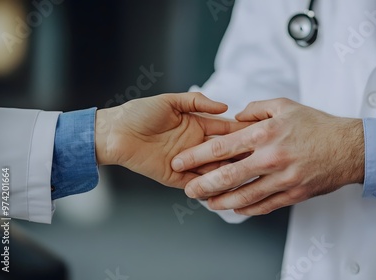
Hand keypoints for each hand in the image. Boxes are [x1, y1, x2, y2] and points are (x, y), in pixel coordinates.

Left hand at [95, 92, 249, 187]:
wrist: (115, 132)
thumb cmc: (139, 113)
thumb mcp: (170, 101)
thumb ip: (197, 102)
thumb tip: (224, 106)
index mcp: (197, 125)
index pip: (225, 129)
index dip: (241, 131)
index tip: (259, 132)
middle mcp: (196, 145)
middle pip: (224, 151)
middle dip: (241, 153)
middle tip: (260, 157)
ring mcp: (188, 162)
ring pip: (214, 169)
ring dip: (229, 172)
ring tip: (247, 174)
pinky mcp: (176, 177)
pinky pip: (197, 183)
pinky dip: (210, 186)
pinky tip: (226, 187)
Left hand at [171, 98, 364, 214]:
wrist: (349, 147)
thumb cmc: (317, 125)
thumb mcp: (285, 105)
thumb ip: (256, 110)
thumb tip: (235, 117)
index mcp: (264, 134)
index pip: (221, 147)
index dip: (196, 156)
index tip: (180, 162)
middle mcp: (270, 158)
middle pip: (227, 176)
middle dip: (202, 185)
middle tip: (188, 189)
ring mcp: (282, 179)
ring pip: (243, 196)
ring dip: (221, 202)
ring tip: (208, 203)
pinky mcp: (293, 194)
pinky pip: (264, 206)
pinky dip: (247, 209)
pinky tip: (236, 208)